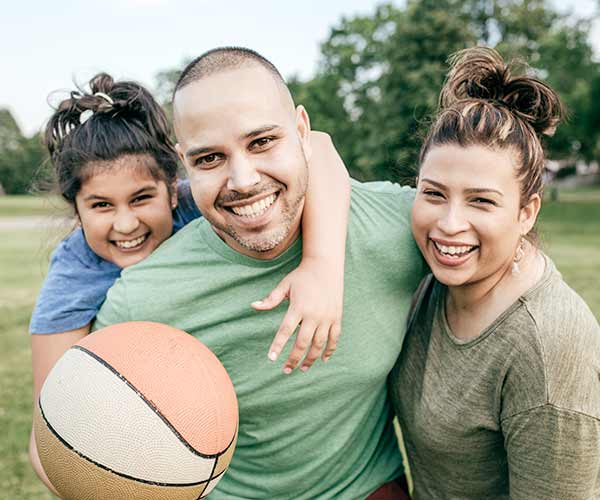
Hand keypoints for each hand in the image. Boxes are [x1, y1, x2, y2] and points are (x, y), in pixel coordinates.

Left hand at [252, 258, 342, 372]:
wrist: (326, 265)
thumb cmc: (302, 276)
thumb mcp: (285, 285)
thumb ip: (270, 299)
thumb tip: (252, 306)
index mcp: (298, 307)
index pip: (285, 331)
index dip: (278, 346)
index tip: (272, 359)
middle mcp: (314, 314)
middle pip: (302, 343)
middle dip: (294, 359)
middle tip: (286, 370)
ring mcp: (327, 317)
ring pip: (319, 344)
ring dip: (311, 359)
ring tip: (303, 369)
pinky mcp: (337, 317)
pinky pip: (334, 338)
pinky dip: (329, 350)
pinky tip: (323, 360)